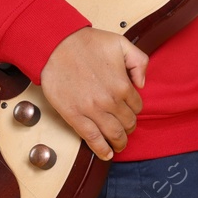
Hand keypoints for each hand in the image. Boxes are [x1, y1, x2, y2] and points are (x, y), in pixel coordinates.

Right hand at [40, 27, 147, 160]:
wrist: (55, 46)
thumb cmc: (86, 43)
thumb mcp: (121, 44)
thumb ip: (139, 61)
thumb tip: (141, 83)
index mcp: (122, 85)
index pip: (137, 106)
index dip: (135, 108)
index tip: (130, 108)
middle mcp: (109, 101)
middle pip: (128, 123)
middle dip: (129, 127)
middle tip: (127, 127)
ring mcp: (92, 111)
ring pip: (113, 134)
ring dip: (120, 142)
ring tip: (120, 144)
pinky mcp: (74, 116)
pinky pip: (92, 139)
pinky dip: (102, 150)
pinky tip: (107, 154)